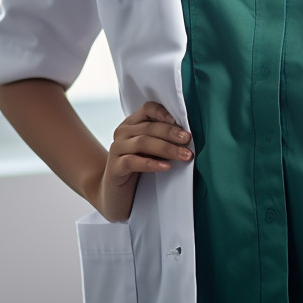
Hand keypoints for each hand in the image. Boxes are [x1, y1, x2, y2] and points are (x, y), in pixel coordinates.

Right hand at [94, 101, 192, 221]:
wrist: (115, 193)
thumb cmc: (137, 167)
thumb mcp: (150, 149)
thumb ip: (161, 138)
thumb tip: (186, 136)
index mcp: (132, 123)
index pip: (147, 109)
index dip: (163, 112)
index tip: (179, 121)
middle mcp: (122, 132)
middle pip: (149, 127)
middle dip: (171, 133)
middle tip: (188, 140)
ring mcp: (116, 149)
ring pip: (143, 142)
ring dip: (166, 148)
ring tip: (184, 155)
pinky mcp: (114, 168)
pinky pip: (132, 161)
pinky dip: (151, 163)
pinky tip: (166, 167)